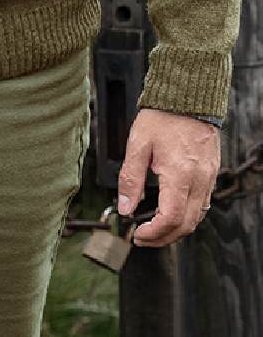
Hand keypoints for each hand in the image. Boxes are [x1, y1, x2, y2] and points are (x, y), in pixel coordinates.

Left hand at [117, 107, 220, 245]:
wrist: (188, 97)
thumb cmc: (162, 117)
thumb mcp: (138, 144)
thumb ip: (131, 178)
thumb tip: (125, 208)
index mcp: (180, 174)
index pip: (170, 218)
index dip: (153, 233)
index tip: (137, 235)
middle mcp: (199, 180)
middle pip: (186, 225)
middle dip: (163, 238)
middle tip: (142, 238)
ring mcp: (209, 178)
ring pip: (197, 218)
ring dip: (176, 230)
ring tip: (153, 229)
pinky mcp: (211, 173)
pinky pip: (203, 204)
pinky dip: (187, 216)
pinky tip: (171, 212)